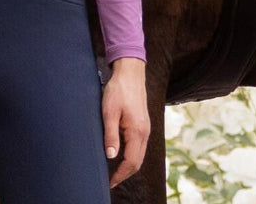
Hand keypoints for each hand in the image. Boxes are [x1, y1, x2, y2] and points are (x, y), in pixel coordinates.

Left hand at [101, 57, 149, 186]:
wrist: (130, 72)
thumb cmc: (118, 90)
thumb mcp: (109, 112)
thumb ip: (111, 135)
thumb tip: (111, 156)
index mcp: (137, 131)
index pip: (131, 162)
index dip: (120, 175)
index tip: (109, 183)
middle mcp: (145, 132)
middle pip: (138, 162)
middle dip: (125, 174)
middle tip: (110, 181)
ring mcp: (146, 128)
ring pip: (140, 154)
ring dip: (128, 165)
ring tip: (114, 171)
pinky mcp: (143, 123)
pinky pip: (139, 145)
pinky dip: (131, 155)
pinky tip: (121, 154)